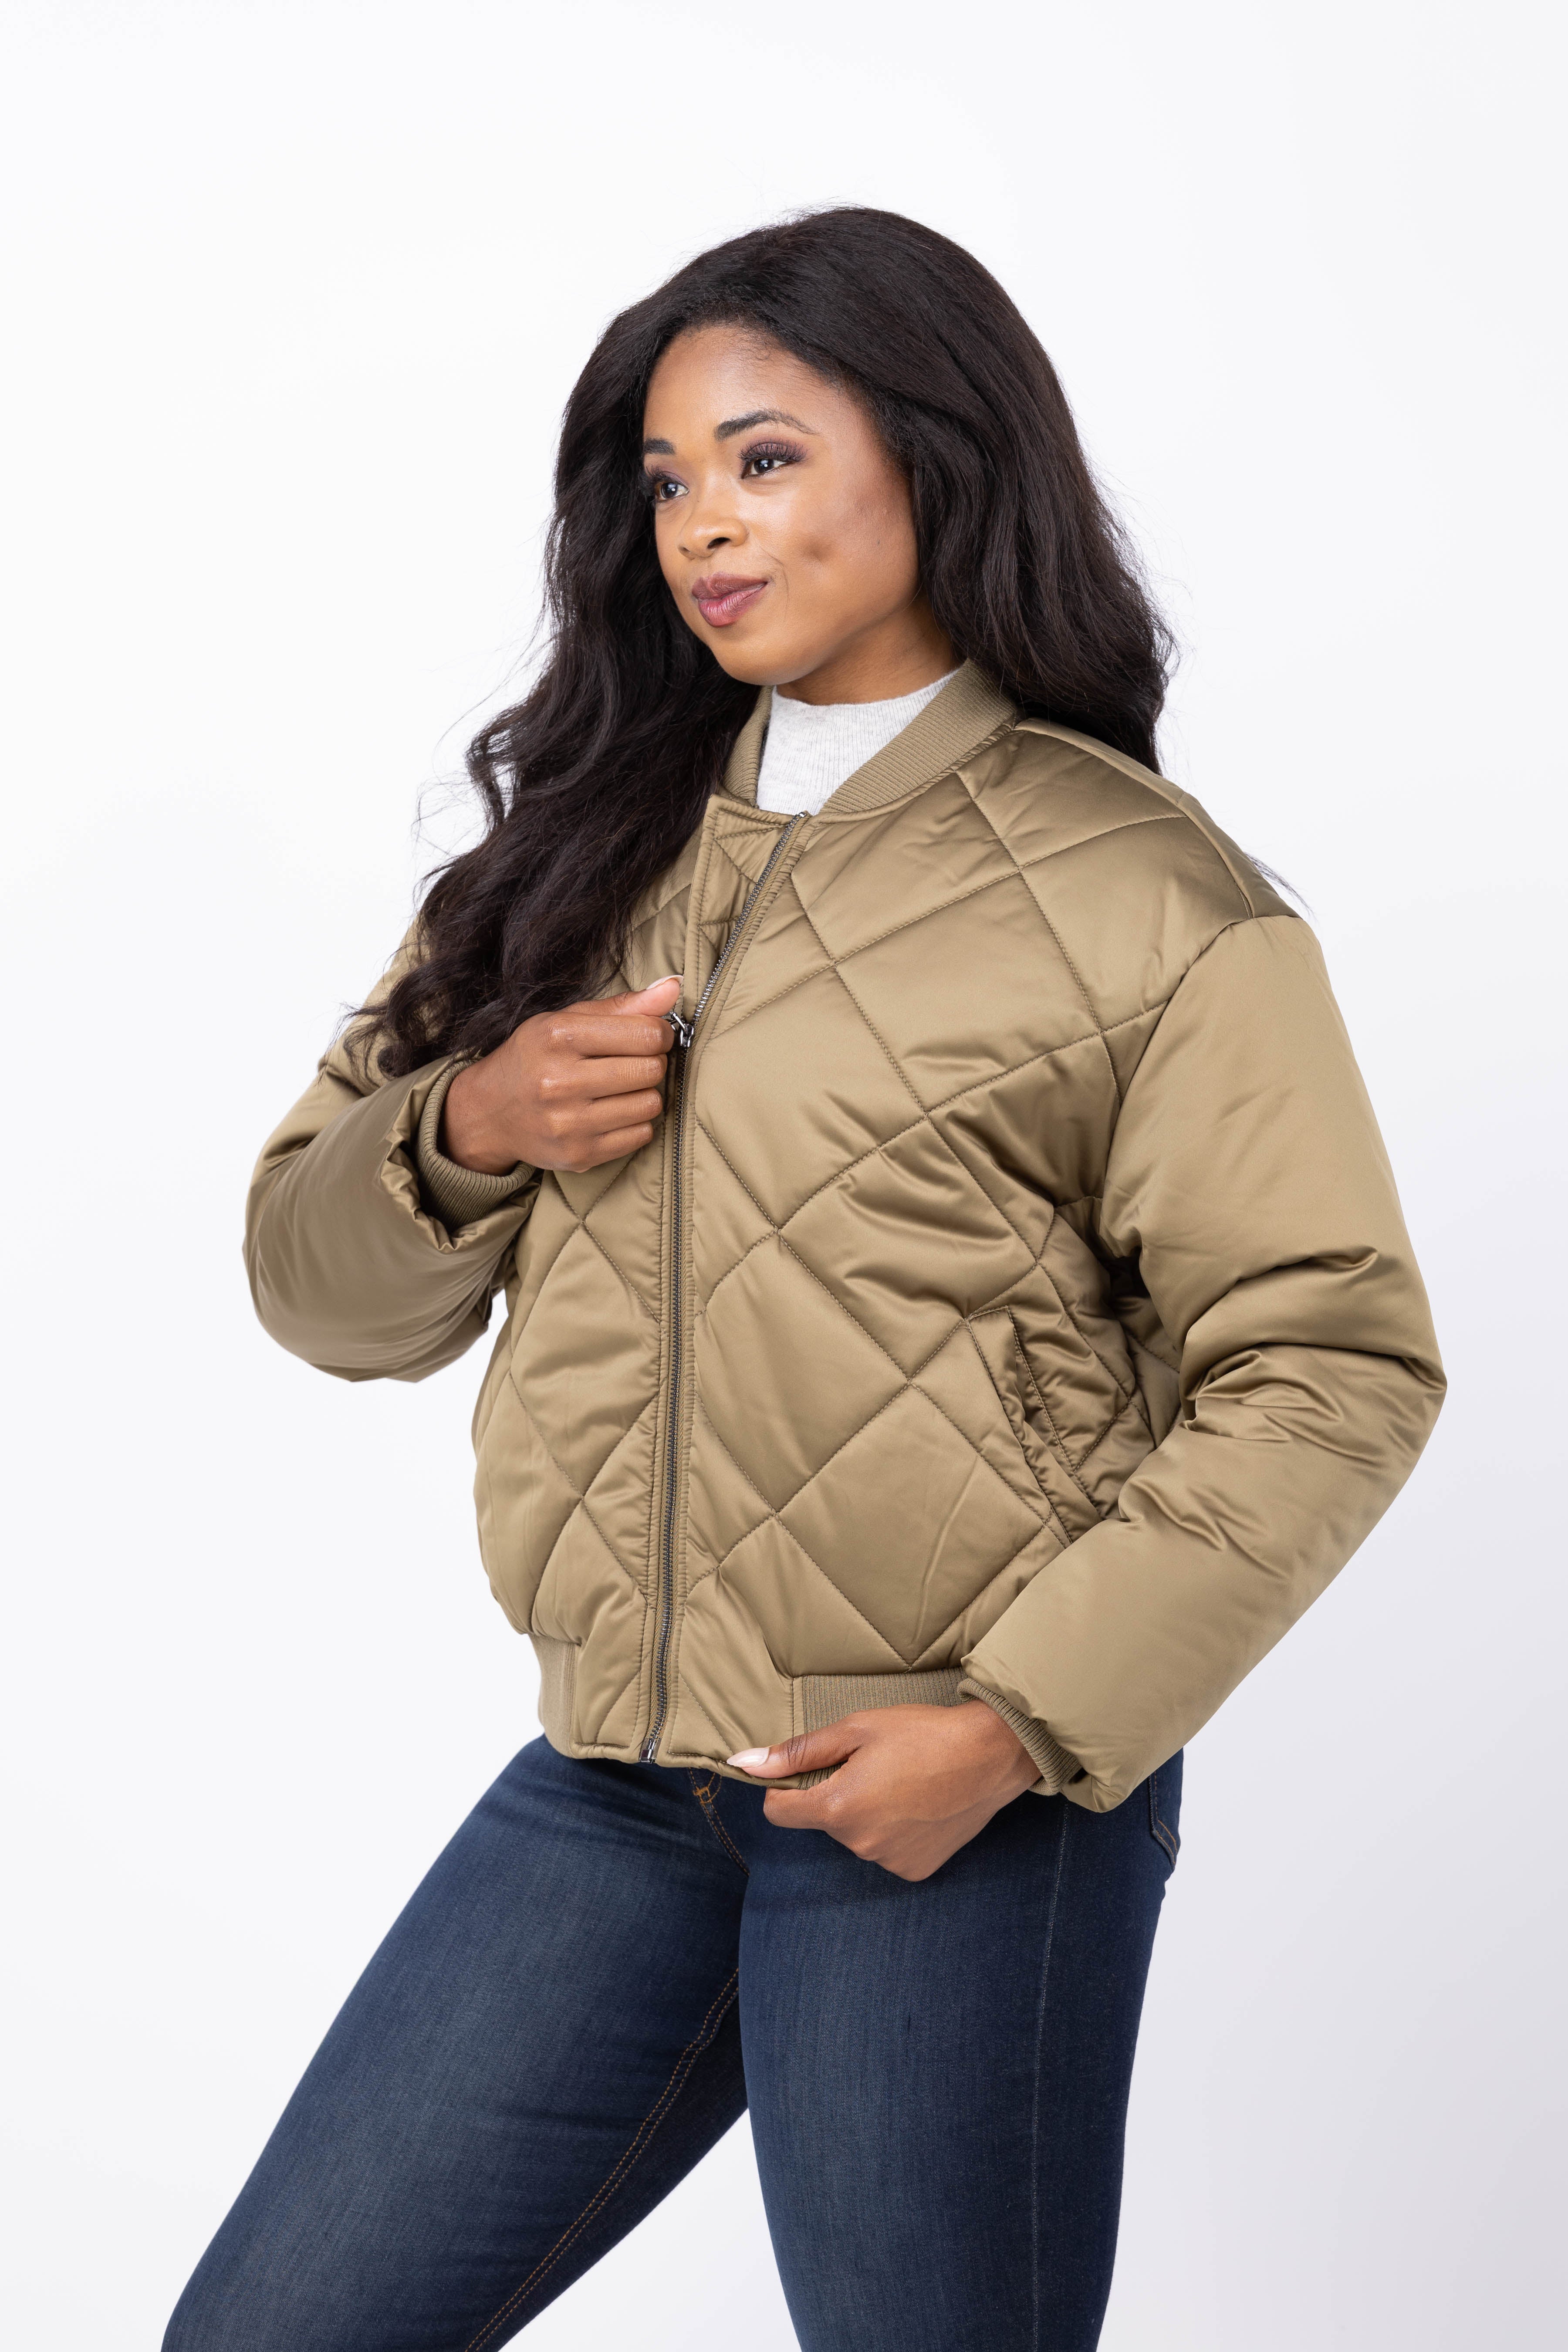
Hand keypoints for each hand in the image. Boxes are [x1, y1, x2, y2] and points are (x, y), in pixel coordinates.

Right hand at [440, 976, 682, 1175]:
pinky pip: (641, 1135)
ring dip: (645, 1094)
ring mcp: (568, 1123)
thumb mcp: (567, 1020)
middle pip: (651, 1069)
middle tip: (632, 1062)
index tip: (650, 1036)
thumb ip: (623, 1005)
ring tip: (621, 1088)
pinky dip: (636, 1123)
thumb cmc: (535, 1058)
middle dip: (651, 1063)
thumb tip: (675, 986)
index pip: (646, 1034)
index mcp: (559, 1037)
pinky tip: (613, 1112)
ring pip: (650, 1104)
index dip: (660, 1033)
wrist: (490, 1112)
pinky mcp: (578, 1155)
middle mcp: (560, 1081)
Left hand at [728, 1701, 1039, 1880]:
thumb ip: (799, 1752)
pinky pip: (885, 1850)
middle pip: (822, 1820)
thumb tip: (747, 1763)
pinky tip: (918, 1805)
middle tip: (873, 1765)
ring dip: (866, 1812)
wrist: (990, 1756)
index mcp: (839, 1808)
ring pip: (855, 1835)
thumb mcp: (856, 1729)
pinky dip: (893, 1830)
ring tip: (902, 1782)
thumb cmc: (922, 1734)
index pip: (779, 1812)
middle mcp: (860, 1845)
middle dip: (835, 1794)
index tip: (810, 1769)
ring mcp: (889, 1862)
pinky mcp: (915, 1870)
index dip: (785, 1787)